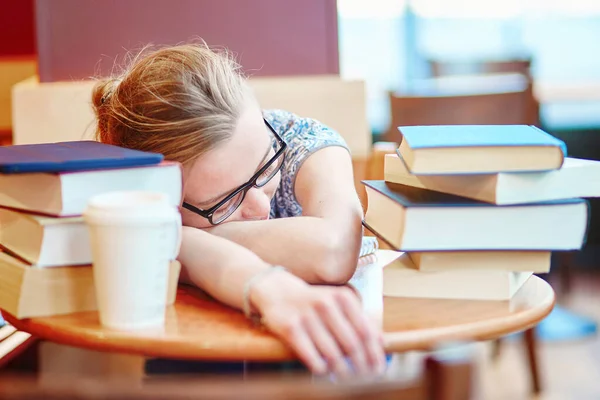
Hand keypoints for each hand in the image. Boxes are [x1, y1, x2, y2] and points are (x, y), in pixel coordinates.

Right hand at [250, 271, 385, 377]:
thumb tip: (381, 343)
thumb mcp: (339, 303)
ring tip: (345, 377)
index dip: (374, 354)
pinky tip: (324, 370)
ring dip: (342, 370)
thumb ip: (360, 320)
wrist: (279, 292)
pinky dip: (320, 367)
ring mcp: (307, 315)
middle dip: (361, 365)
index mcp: (343, 297)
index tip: (378, 369)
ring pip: (332, 353)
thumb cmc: (315, 302)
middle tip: (364, 378)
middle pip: (351, 344)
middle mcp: (326, 304)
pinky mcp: (290, 327)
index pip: (365, 331)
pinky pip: (311, 356)